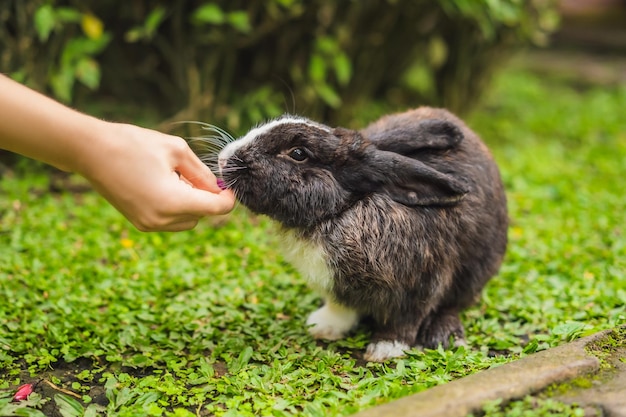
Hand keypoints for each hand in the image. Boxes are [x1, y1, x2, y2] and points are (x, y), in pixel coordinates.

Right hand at [81, 122, 235, 231]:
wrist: (90, 151)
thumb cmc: (134, 144)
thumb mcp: (177, 150)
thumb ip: (202, 172)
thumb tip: (218, 188)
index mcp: (174, 202)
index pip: (217, 208)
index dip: (228, 196)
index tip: (228, 183)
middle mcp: (162, 220)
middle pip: (202, 215)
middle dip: (206, 196)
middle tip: (193, 172)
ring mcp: (149, 224)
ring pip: (188, 220)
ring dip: (190, 203)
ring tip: (174, 177)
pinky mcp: (140, 223)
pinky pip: (170, 220)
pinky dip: (175, 206)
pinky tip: (162, 184)